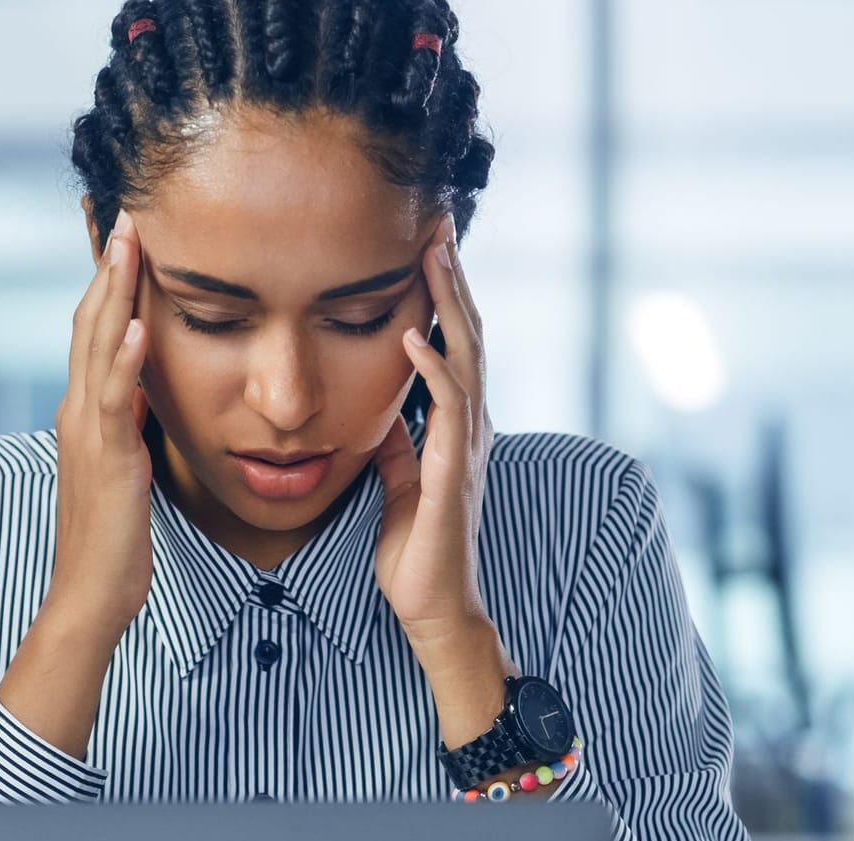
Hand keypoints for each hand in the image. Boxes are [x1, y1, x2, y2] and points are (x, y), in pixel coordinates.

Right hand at [0, 209, 153, 759]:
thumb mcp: (127, 468)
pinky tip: (142, 324)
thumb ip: (130, 427)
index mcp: (87, 412)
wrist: (93, 593)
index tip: (125, 235)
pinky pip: (116, 399)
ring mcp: (89, 432)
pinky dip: (127, 358)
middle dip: (107, 266)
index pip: (97, 331)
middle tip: (121, 210)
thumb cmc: (116, 539)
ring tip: (129, 242)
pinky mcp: (107, 458)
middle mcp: (79, 411)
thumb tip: (146, 395)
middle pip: (91, 322)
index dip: (108, 282)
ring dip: (115, 292)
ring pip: (99, 347)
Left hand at [372, 214, 513, 746]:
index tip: (426, 241)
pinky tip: (415, 331)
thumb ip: (398, 441)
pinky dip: (433, 365)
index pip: (454, 342)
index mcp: (455, 426)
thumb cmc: (416, 552)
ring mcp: (466, 446)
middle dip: (453, 275)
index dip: (444, 291)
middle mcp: (469, 427)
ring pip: (467, 356)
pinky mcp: (452, 471)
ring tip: (434, 252)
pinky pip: (447, 407)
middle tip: (439, 219)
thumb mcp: (399, 481)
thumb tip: (384, 408)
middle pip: (469, 333)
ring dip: (450, 301)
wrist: (433, 608)